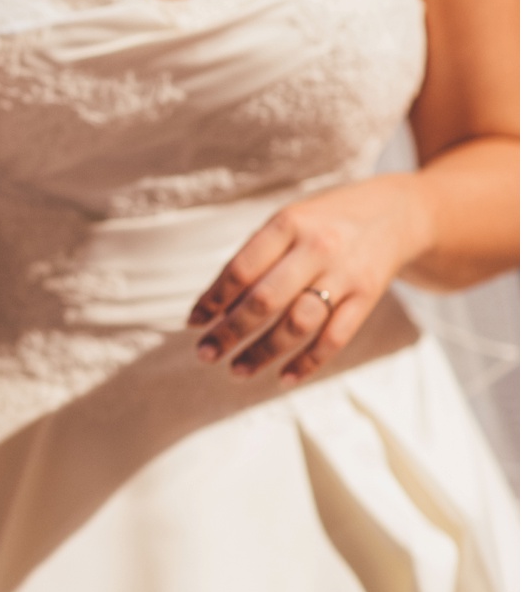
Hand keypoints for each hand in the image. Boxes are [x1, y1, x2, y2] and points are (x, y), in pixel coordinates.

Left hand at [188, 175, 432, 384]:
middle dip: (230, 332)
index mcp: (287, 224)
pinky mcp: (368, 297)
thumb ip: (254, 258)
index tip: (193, 323)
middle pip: (265, 300)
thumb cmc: (322, 223)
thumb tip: (215, 309)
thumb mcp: (287, 224)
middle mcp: (317, 248)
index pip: (241, 269)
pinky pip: (335, 337)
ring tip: (236, 370)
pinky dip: (308, 362)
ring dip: (264, 352)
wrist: (397, 213)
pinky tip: (284, 378)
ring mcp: (345, 274)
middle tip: (205, 354)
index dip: (213, 299)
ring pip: (298, 323)